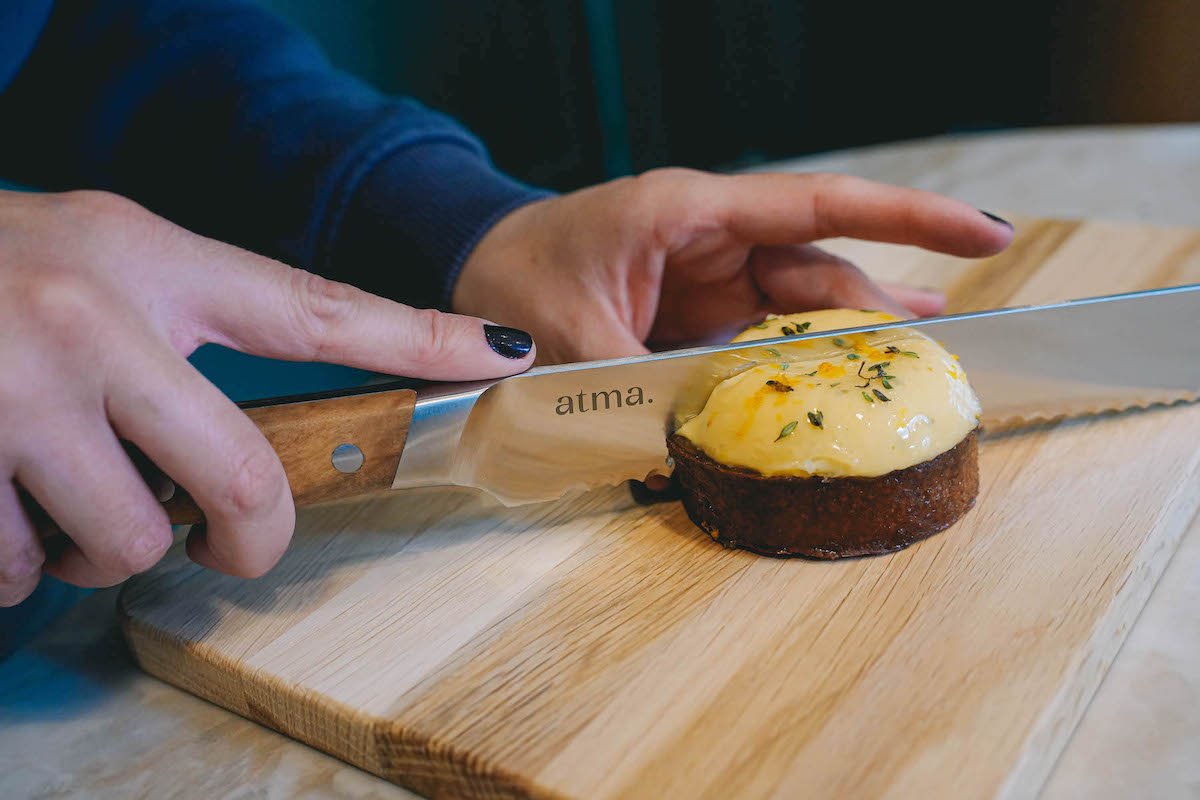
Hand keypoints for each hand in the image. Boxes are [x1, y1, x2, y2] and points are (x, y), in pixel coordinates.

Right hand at [0, 190, 533, 605]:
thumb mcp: (96, 259)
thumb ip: (177, 329)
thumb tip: (243, 457)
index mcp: (150, 260)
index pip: (318, 307)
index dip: (423, 336)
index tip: (504, 355)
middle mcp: (95, 318)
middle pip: (242, 482)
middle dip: (244, 539)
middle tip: (226, 546)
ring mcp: (15, 392)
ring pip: (123, 543)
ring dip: (98, 546)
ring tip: (57, 493)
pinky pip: (13, 569)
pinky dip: (6, 558)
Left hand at [455, 169, 1013, 362]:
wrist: (472, 271)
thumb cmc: (510, 276)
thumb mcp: (566, 333)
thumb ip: (630, 389)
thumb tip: (678, 456)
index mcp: (688, 216)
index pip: (816, 208)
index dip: (906, 219)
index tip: (983, 233)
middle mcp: (711, 243)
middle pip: (817, 271)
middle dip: (879, 308)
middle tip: (944, 350)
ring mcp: (705, 280)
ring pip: (795, 307)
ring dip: (846, 339)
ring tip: (911, 363)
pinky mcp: (693, 315)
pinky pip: (758, 338)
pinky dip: (791, 366)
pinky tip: (829, 387)